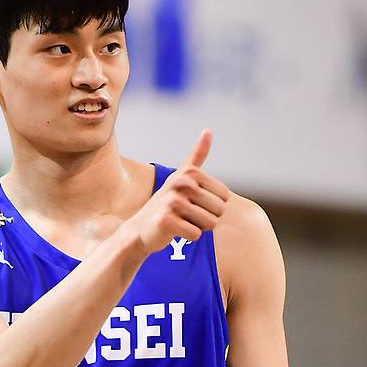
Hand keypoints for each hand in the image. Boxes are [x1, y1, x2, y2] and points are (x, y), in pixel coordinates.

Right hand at [129, 128, 230, 255]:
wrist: (141, 228)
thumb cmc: (167, 203)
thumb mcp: (181, 176)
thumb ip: (196, 155)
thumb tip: (208, 130)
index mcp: (190, 174)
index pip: (224, 197)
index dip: (212, 205)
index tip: (192, 203)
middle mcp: (182, 184)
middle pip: (219, 210)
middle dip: (206, 218)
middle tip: (186, 215)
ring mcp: (173, 202)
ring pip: (210, 223)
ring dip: (198, 227)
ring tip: (181, 222)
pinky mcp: (167, 221)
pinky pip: (196, 234)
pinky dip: (188, 236)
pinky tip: (175, 231)